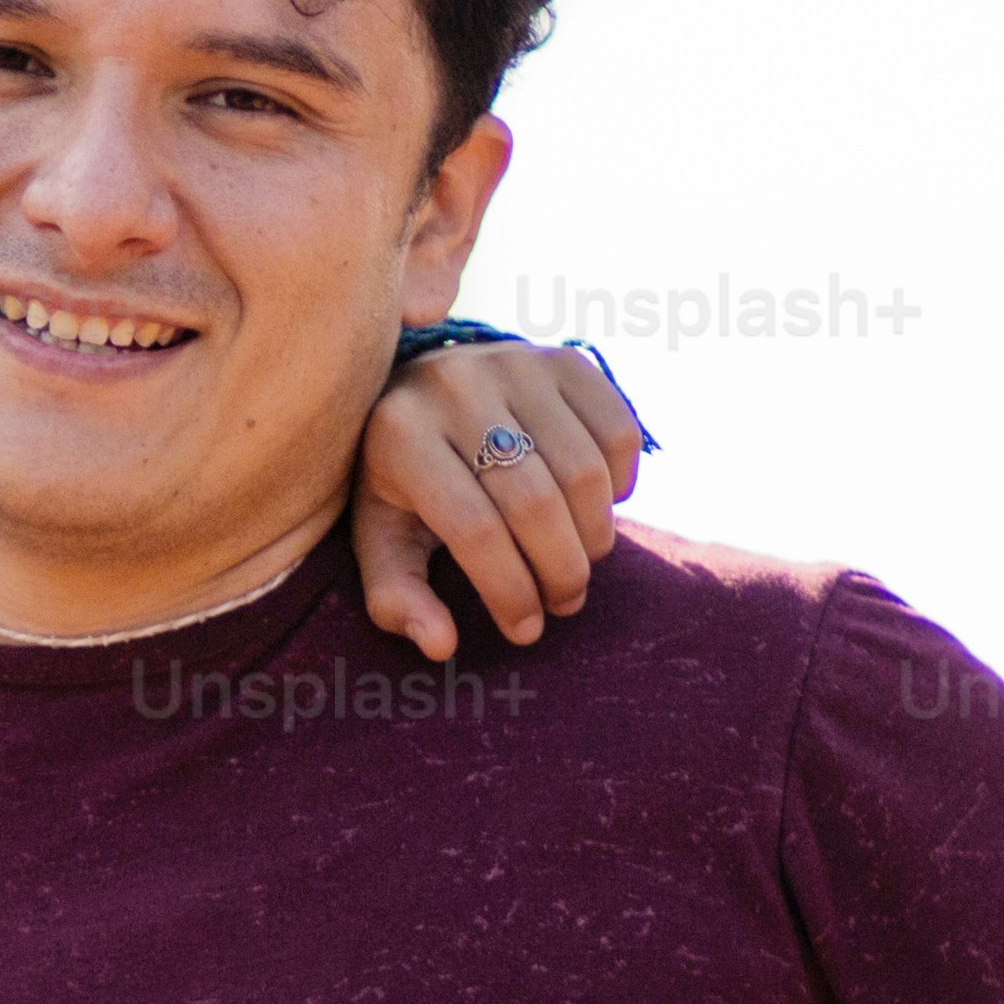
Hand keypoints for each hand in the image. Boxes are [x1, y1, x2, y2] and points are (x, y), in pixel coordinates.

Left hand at [352, 326, 647, 661]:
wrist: (423, 393)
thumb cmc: (403, 484)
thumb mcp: (383, 540)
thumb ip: (399, 597)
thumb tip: (441, 644)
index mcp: (400, 435)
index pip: (474, 530)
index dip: (510, 591)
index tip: (526, 630)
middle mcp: (456, 386)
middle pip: (536, 503)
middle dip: (561, 572)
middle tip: (564, 603)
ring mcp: (515, 362)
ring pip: (584, 471)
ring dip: (595, 536)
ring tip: (580, 564)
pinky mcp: (564, 359)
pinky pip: (619, 432)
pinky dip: (621, 485)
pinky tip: (596, 508)